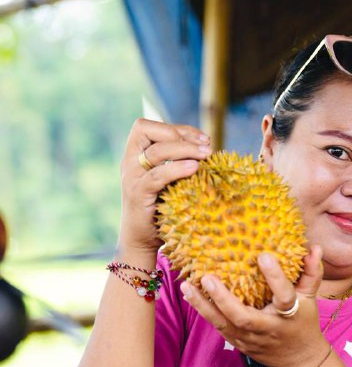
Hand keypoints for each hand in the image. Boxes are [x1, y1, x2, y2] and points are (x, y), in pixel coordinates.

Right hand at [118, 118, 211, 253]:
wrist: (141, 240)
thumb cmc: (160, 208)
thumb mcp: (167, 180)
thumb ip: (176, 162)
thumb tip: (206, 146)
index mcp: (134, 155)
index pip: (149, 126)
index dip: (177, 128)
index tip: (203, 138)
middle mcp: (129, 162)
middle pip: (151, 133)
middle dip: (182, 136)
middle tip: (207, 148)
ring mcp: (132, 178)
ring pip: (156, 152)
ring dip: (184, 150)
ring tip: (206, 155)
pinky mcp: (138, 194)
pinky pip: (157, 176)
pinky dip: (177, 169)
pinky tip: (195, 168)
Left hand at [180, 246, 327, 366]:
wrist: (299, 360)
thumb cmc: (304, 323)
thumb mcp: (310, 299)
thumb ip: (311, 273)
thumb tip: (313, 247)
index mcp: (289, 315)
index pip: (284, 296)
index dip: (275, 277)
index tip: (264, 256)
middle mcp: (268, 328)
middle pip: (244, 317)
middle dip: (224, 299)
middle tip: (208, 278)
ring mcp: (250, 339)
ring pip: (224, 324)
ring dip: (203, 305)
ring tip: (186, 285)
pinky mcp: (238, 343)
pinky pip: (219, 327)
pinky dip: (204, 311)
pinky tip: (190, 295)